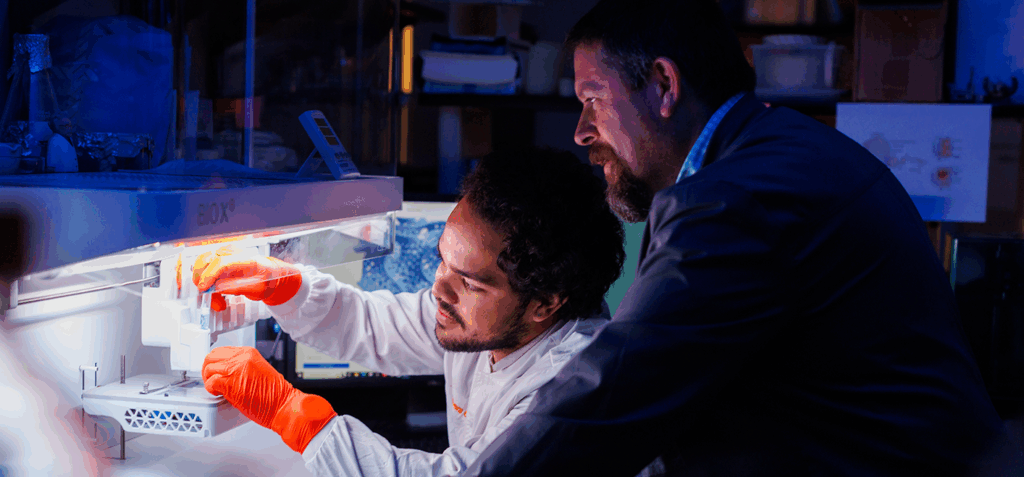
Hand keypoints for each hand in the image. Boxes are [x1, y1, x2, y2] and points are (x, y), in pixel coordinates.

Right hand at [192, 245, 302, 311]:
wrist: (269, 275)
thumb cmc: (265, 280)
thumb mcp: (254, 289)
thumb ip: (234, 287)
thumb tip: (215, 288)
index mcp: (247, 259)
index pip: (222, 263)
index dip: (209, 276)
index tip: (204, 288)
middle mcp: (234, 252)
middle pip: (207, 260)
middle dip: (202, 280)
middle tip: (208, 296)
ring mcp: (225, 253)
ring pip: (201, 262)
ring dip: (202, 282)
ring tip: (215, 300)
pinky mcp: (219, 257)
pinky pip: (203, 266)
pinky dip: (203, 279)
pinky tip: (213, 292)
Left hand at [203, 346, 335, 452]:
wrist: (283, 405)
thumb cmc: (274, 394)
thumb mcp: (258, 370)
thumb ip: (241, 367)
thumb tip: (226, 372)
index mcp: (248, 353)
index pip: (222, 350)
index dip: (215, 362)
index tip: (214, 369)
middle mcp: (241, 358)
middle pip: (211, 357)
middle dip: (208, 369)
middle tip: (210, 379)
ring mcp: (235, 369)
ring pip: (208, 369)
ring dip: (208, 380)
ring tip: (215, 388)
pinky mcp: (231, 383)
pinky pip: (210, 382)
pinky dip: (210, 389)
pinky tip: (217, 393)